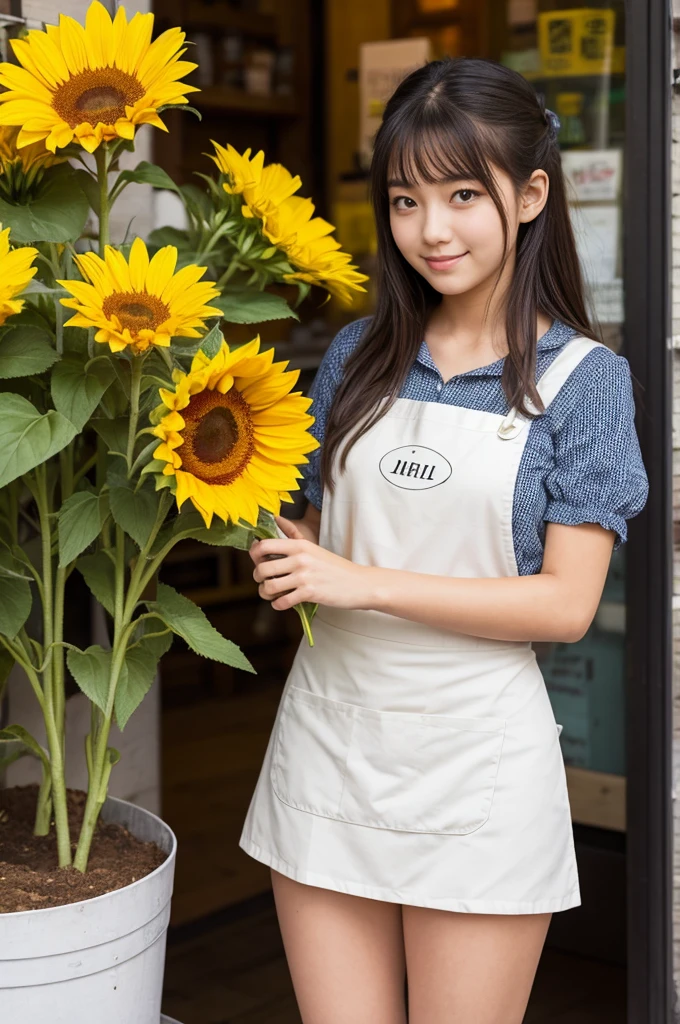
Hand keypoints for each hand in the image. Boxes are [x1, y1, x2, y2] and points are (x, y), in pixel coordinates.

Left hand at [250, 514, 373, 611]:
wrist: (359, 583)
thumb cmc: (335, 567)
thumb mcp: (313, 548)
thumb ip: (293, 537)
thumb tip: (276, 519)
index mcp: (299, 545)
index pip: (263, 545)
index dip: (254, 555)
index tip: (258, 561)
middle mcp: (299, 558)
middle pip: (261, 569)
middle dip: (258, 578)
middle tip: (264, 581)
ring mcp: (304, 576)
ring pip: (268, 587)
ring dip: (266, 594)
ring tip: (272, 594)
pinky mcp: (310, 593)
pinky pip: (282, 602)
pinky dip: (278, 605)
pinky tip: (283, 602)